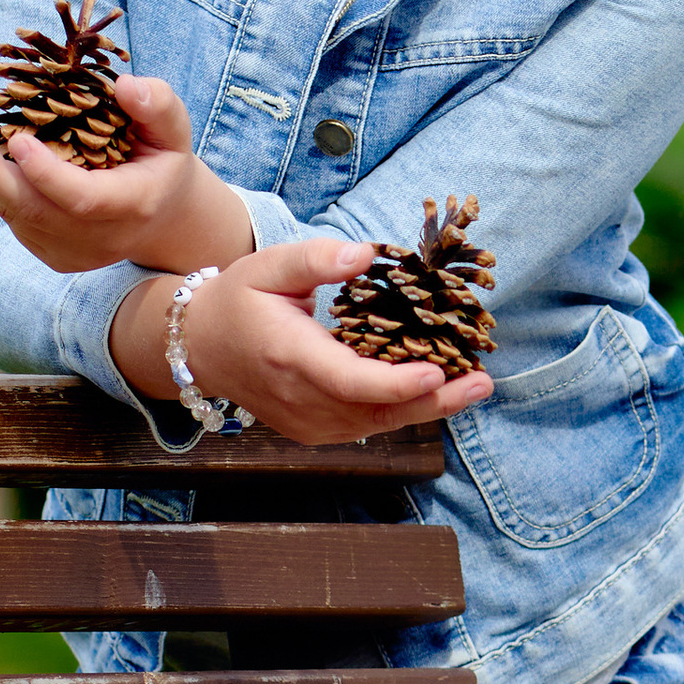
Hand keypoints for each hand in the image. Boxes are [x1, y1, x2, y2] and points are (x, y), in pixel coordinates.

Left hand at [0, 72, 249, 277]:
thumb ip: (158, 105)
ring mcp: (71, 252)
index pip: (81, 199)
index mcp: (132, 205)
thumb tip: (124, 85)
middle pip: (32, 210)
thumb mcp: (174, 130)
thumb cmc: (163, 162)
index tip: (18, 139)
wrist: (162, 219)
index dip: (46, 174)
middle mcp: (98, 238)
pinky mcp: (51, 254)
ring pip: (14, 214)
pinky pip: (13, 217)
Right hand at [114, 238, 491, 447]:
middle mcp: (299, 399)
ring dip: (427, 408)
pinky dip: (401, 410)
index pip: (350, 380)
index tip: (439, 372)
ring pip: (375, 423)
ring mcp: (306, 422)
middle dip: (434, 400)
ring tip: (474, 386)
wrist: (201, 348)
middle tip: (482, 383)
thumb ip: (317, 258)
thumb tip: (366, 253)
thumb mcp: (268, 266)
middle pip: (374, 409)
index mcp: (289, 356)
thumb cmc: (239, 300)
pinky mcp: (313, 430)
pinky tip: (436, 392)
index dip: (397, 381)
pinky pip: (364, 425)